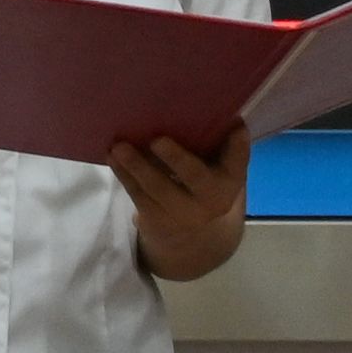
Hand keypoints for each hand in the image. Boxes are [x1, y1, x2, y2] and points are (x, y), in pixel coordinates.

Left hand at [114, 119, 253, 282]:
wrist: (193, 241)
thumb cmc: (202, 189)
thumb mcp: (217, 173)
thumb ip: (215, 150)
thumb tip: (202, 111)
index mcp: (230, 180)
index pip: (239, 161)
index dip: (239, 145)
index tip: (236, 125)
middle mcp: (212, 198)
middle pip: (195, 177)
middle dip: (176, 158)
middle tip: (157, 140)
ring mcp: (183, 212)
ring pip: (158, 186)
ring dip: (136, 165)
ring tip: (119, 146)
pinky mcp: (157, 219)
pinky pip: (138, 194)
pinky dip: (124, 174)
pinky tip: (112, 157)